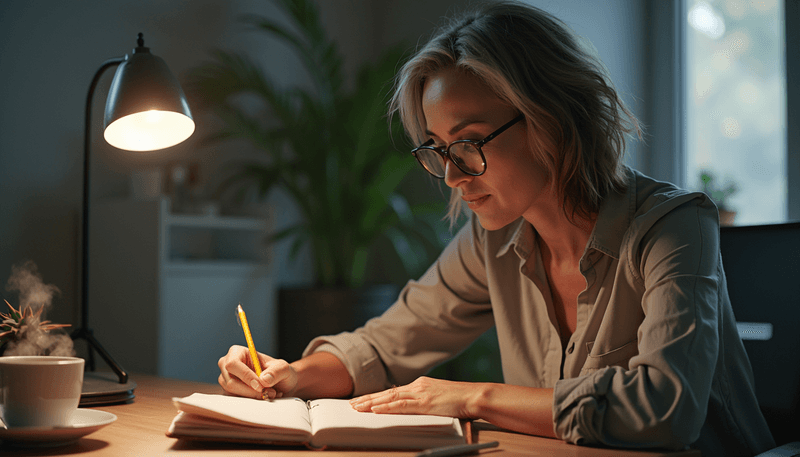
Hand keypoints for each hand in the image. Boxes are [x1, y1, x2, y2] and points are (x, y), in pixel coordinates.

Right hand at [217, 345, 298, 398]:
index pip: (233, 364)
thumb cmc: (279, 371)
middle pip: (231, 382)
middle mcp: (227, 366)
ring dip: (253, 396)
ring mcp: (226, 380)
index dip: (245, 376)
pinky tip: (264, 396)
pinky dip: (251, 401)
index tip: (260, 386)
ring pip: (233, 393)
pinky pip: (236, 401)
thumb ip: (276, 371)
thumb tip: (263, 379)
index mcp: (237, 352)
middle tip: (270, 392)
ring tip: (271, 393)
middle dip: (251, 390)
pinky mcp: (229, 393)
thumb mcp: (283, 368)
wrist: (281, 383)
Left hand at [349, 376, 477, 418]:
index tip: (362, 400)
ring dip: (372, 403)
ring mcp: (420, 393)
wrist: (473, 396)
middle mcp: (417, 386)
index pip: (393, 390)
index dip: (376, 396)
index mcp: (420, 385)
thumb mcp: (438, 397)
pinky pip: (402, 405)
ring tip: (358, 407)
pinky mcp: (425, 402)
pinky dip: (387, 407)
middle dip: (368, 398)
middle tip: (352, 404)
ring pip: (390, 397)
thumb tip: (410, 406)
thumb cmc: (460, 399)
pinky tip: (376, 409)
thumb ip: (423, 400)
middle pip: (387, 392)